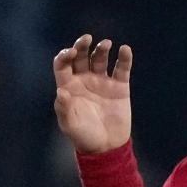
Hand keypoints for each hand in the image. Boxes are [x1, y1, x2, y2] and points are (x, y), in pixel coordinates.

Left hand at [53, 34, 131, 152]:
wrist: (106, 147)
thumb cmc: (83, 136)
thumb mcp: (70, 125)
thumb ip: (64, 108)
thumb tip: (62, 91)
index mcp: (68, 87)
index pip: (63, 65)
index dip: (64, 56)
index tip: (70, 52)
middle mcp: (84, 80)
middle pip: (81, 56)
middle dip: (82, 45)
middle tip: (86, 39)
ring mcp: (102, 81)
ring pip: (100, 58)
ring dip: (101, 49)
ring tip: (105, 44)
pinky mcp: (119, 86)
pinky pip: (122, 68)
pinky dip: (124, 58)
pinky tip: (125, 50)